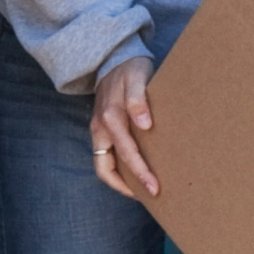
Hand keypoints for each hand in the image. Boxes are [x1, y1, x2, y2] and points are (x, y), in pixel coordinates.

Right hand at [90, 58, 157, 200]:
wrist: (114, 60)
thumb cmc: (130, 69)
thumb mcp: (137, 77)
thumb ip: (139, 99)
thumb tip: (145, 124)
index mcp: (110, 117)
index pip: (124, 153)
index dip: (139, 172)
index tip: (154, 186)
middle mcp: (101, 127)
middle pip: (108, 167)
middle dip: (130, 184)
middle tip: (153, 193)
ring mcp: (99, 130)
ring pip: (103, 165)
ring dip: (120, 181)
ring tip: (141, 191)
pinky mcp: (102, 130)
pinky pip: (106, 157)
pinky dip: (118, 170)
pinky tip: (136, 174)